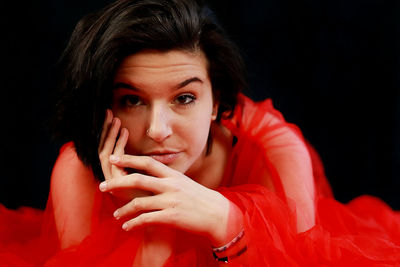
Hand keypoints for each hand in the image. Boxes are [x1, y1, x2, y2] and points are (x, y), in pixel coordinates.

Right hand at [98, 109, 150, 200]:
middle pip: (102, 149)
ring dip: (110, 135)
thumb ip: (142, 157)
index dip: (109, 133)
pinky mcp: (116, 183)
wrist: (162, 207)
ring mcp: (112, 180)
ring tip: (116, 120)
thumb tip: (146, 138)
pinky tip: (125, 133)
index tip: (113, 117)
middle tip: (108, 113)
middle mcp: (111, 176)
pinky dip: (118, 145)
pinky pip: (113, 160)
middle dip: (105, 130)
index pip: (108, 149)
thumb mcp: (149, 170)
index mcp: (117, 172)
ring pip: (105, 153)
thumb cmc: (158, 189)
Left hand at [99, 154, 242, 245]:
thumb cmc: (200, 199)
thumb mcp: (184, 183)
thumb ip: (168, 180)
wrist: (218, 214)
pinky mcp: (171, 217)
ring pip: (139, 203)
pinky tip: (127, 227)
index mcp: (173, 175)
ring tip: (116, 215)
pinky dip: (133, 224)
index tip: (113, 158)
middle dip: (117, 182)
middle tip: (102, 186)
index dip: (129, 159)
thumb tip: (151, 177)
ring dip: (124, 210)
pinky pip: (146, 220)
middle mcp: (170, 185)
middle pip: (138, 180)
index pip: (147, 162)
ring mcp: (170, 201)